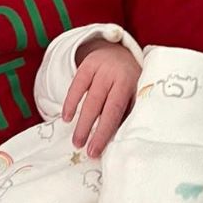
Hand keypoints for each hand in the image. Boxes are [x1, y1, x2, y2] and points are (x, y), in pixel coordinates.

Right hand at [62, 40, 139, 156]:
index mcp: (128, 83)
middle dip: (91, 130)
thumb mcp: (135, 92)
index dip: (105, 131)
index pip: (115, 110)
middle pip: (99, 105)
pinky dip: (70, 102)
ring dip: (81, 121)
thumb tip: (121, 139)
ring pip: (87, 98)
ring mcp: (99, 68)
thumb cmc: (129, 80)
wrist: (120, 52)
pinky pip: (76, 85)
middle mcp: (113, 74)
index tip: (96, 150)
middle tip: (85, 150)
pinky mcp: (87, 65)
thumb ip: (129, 111)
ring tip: (76, 141)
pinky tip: (67, 117)